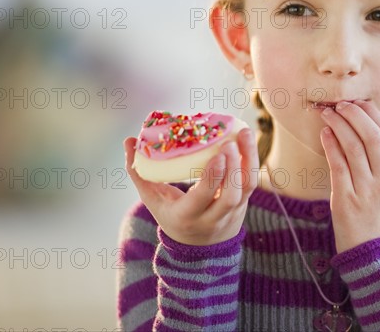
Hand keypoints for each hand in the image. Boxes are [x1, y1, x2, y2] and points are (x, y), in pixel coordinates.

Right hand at [123, 128, 259, 245]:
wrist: (200, 247)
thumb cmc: (172, 215)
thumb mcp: (153, 199)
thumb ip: (139, 172)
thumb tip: (128, 141)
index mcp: (186, 216)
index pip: (203, 199)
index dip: (212, 177)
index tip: (217, 154)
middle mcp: (212, 217)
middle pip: (229, 196)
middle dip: (232, 169)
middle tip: (229, 142)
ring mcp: (232, 212)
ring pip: (246, 187)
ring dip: (247, 159)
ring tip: (243, 133)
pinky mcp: (244, 202)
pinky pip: (251, 181)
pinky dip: (251, 159)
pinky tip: (247, 138)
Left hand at [320, 100, 379, 253]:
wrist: (375, 252)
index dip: (374, 115)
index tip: (360, 103)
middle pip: (372, 138)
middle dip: (356, 116)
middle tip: (341, 104)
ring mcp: (366, 191)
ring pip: (353, 149)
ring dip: (339, 126)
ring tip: (328, 113)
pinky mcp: (346, 201)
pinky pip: (338, 167)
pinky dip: (331, 147)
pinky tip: (325, 133)